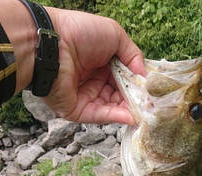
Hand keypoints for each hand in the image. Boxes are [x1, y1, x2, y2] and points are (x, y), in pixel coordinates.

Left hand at [42, 8, 145, 124]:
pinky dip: (116, 116)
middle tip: (150, 103)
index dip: (137, 84)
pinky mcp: (78, 111)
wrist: (51, 45)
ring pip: (112, 107)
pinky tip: (130, 116)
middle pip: (119, 95)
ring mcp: (86, 97)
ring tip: (143, 110)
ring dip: (128, 109)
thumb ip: (133, 55)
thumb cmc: (79, 33)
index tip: (151, 90)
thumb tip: (145, 77)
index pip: (124, 77)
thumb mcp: (114, 35)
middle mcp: (94, 80)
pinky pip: (100, 115)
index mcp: (101, 62)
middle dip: (134, 99)